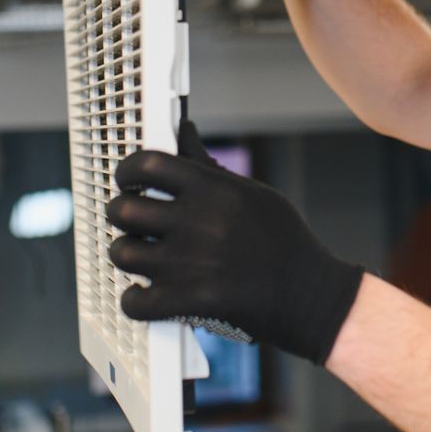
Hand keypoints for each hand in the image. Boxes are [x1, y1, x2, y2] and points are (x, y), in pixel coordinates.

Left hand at [106, 120, 363, 363]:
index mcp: (214, 190)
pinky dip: (133, 300)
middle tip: (130, 220)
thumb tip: (184, 130)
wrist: (310, 295)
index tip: (127, 179)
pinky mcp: (190, 301)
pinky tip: (144, 294)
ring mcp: (191, 264)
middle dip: (120, 213)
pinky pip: (136, 301)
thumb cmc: (284, 241)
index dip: (127, 171)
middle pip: (125, 209)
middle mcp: (198, 222)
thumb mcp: (253, 193)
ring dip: (126, 254)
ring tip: (139, 256)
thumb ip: (210, 167)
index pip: (147, 164)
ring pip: (123, 253)